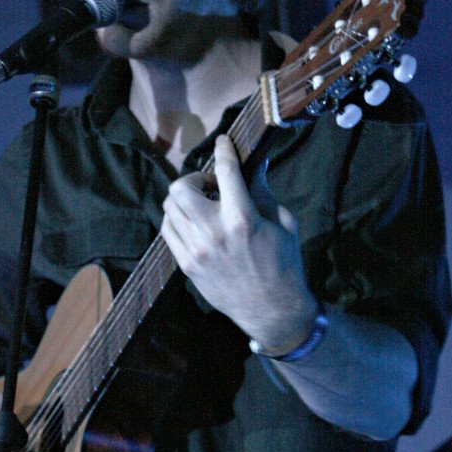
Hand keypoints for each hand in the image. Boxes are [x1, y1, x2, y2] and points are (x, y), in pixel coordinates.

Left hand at [161, 135, 317, 354]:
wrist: (272, 309)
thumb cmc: (284, 264)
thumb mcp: (283, 223)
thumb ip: (263, 192)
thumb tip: (254, 164)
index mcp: (242, 219)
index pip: (224, 171)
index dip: (223, 150)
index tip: (224, 142)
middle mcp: (213, 232)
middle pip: (180, 188)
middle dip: (193, 179)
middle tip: (209, 186)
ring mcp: (196, 250)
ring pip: (169, 208)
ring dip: (184, 199)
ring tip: (201, 204)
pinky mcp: (187, 265)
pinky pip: (167, 231)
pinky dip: (176, 219)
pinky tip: (193, 222)